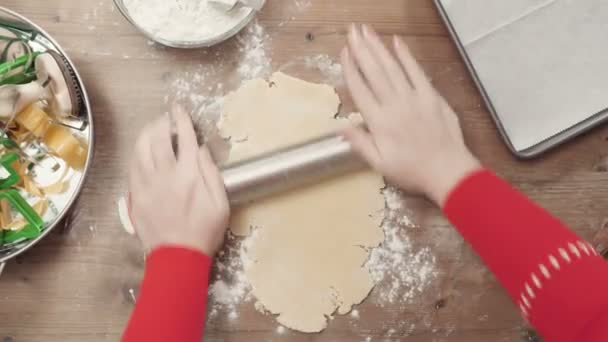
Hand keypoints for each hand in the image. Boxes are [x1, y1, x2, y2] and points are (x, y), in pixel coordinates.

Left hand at [128, 106, 229, 255]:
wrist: (177, 257)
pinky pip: (132, 165)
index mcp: (188, 175)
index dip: (182, 119)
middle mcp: (165, 174)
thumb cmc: (204, 231)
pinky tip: (142, 150)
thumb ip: (211, 173)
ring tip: (153, 129)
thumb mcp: (221, 203)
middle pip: (158, 137)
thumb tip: (202, 149)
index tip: (180, 109)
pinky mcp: (135, 194)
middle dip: (162, 122)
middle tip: (167, 118)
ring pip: (140, 148)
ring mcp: (146, 184)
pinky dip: (137, 152)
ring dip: (146, 133)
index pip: (184, 137)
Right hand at [341, 24, 480, 205]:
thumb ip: (360, 143)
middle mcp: (394, 105)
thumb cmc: (411, 171)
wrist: (448, 172)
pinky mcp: (432, 96)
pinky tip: (396, 42)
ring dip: (379, 47)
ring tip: (367, 32)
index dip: (350, 69)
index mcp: (379, 122)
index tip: (344, 52)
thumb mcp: (379, 164)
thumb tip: (339, 127)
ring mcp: (414, 98)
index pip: (360, 90)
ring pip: (393, 68)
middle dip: (362, 49)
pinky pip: (416, 71)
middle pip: (374, 72)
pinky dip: (406, 56)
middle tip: (352, 31)